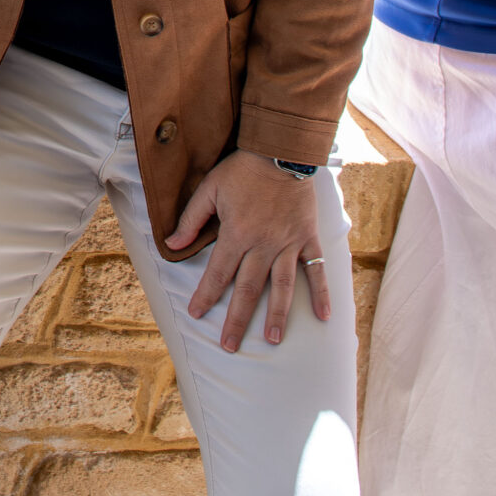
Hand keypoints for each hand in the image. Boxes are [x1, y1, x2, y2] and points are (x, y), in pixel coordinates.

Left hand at [167, 150, 330, 352]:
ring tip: (272, 340)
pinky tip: (324, 318)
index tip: (197, 314)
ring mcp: (289, 244)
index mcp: (237, 234)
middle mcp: (264, 245)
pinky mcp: (308, 238)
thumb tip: (172, 243)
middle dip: (237, 319)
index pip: (218, 272)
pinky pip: (317, 270)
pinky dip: (322, 294)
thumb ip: (192, 219)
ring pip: (282, 287)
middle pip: (248, 288)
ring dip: (277, 315)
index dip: (206, 295)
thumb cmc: (242, 170)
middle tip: (230, 346)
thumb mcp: (210, 189)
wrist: (281, 150)